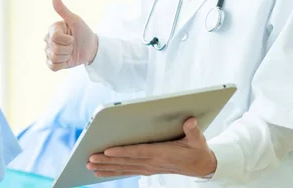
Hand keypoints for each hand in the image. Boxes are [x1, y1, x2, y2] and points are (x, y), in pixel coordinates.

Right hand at [44, 0, 98, 70]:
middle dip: (68, 48)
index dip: (67, 40)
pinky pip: (53, 66)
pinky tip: (66, 59)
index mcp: (52, 29)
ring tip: (70, 51)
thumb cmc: (83, 32)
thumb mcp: (75, 21)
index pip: (55, 38)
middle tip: (73, 44)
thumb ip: (63, 10)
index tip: (72, 37)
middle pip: (54, 49)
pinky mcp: (52, 63)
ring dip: (66, 56)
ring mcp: (49, 52)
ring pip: (54, 58)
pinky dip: (62, 64)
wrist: (91, 48)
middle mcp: (48, 40)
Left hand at [87, 118, 216, 177]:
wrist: (202, 167)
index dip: (122, 152)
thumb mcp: (198, 140)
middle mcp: (152, 162)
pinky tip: (101, 172)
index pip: (137, 152)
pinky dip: (113, 171)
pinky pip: (127, 171)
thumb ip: (192, 130)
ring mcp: (149, 167)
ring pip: (124, 168)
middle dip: (106, 160)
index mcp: (161, 153)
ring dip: (106, 167)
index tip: (107, 150)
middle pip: (125, 161)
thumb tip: (190, 121)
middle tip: (90, 159)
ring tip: (91, 166)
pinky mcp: (147, 169)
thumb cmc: (197, 151)